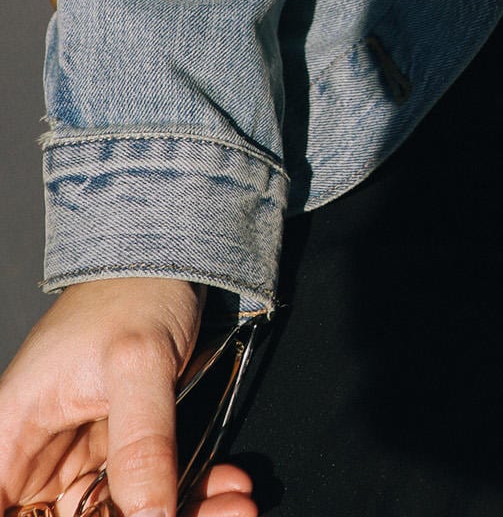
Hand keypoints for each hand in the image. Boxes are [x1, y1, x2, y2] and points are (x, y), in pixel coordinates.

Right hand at [0, 280, 255, 516]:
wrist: (174, 257)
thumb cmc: (133, 290)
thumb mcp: (137, 362)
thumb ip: (141, 443)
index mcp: (11, 437)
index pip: (6, 511)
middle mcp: (37, 459)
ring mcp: (80, 461)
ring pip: (119, 516)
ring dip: (179, 515)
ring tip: (234, 505)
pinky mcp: (122, 457)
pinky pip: (149, 498)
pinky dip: (192, 497)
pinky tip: (229, 489)